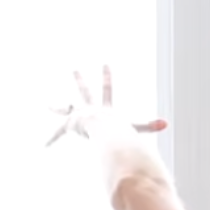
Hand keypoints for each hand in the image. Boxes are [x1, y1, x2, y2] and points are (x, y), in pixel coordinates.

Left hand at [44, 65, 167, 147]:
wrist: (102, 128)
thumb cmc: (119, 129)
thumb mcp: (135, 126)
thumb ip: (150, 126)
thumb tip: (166, 124)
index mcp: (104, 108)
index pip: (107, 90)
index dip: (107, 77)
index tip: (105, 63)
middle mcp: (90, 108)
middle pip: (84, 92)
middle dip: (79, 80)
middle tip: (73, 69)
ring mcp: (78, 115)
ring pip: (66, 109)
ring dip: (57, 106)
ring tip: (47, 104)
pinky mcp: (69, 125)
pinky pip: (58, 133)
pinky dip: (51, 140)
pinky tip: (42, 146)